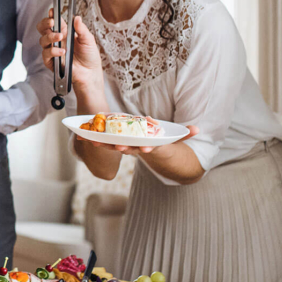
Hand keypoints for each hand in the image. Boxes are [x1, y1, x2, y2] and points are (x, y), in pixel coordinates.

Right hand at [37, 10, 104, 97]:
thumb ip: (82, 29)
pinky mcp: (51, 61)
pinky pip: (45, 54)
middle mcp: (57, 40)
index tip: (52, 11)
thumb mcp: (88, 40)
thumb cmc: (89, 56)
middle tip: (52, 22)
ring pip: (42, 40)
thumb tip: (77, 18)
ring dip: (50, 37)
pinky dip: (52, 51)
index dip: (51, 16)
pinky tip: (61, 51)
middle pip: (43, 29)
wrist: (90, 73)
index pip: (54, 22)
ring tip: (60, 37)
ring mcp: (53, 50)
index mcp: (65, 32)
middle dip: (45, 23)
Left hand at [79, 125, 200, 154]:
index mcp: (150, 147)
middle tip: (118, 146)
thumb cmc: (164, 144)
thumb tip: (198, 129)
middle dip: (123, 147)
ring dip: (102, 143)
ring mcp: (125, 146)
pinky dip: (94, 138)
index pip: (149, 148)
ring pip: (112, 145)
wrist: (153, 152)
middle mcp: (136, 148)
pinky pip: (104, 141)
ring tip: (92, 141)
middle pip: (128, 148)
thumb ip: (185, 134)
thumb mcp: (175, 139)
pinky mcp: (115, 142)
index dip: (147, 148)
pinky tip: (82, 136)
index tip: (147, 148)